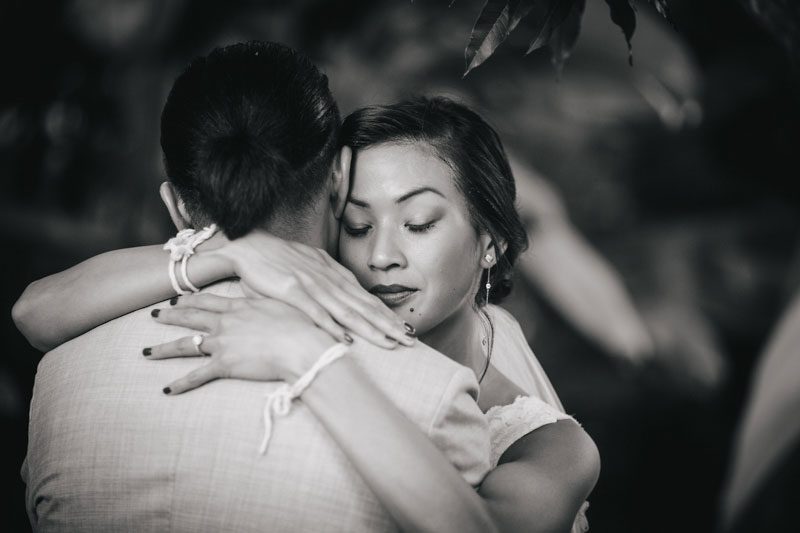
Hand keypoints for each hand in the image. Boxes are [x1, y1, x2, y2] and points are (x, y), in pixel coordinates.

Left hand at [146, 294, 337, 393]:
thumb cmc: (299, 325)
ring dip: (163, 349)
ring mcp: (222, 343)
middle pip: (190, 318)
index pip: (207, 301)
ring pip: (185, 345)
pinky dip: (180, 384)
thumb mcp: (280, 304)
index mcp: (238, 307)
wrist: (300, 345)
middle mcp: (224, 323)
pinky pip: (197, 376)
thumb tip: (258, 298)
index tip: (176, 299)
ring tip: (146, 352)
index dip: (190, 300)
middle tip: (153, 314)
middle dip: (169, 316)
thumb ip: (263, 302)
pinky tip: (166, 389)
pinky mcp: (224, 365)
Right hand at [213, 230, 414, 348]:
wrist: (248, 246)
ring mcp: (311, 284)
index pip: (365, 297)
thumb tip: (345, 293)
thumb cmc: (278, 260)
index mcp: (333, 273)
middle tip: (410, 340)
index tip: (404, 328)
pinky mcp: (291, 290)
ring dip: (370, 328)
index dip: (386, 313)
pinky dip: (331, 326)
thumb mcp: (310, 267)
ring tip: (390, 342)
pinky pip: (315, 312)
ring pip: (347, 310)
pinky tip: (346, 340)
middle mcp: (328, 278)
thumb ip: (328, 280)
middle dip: (388, 324)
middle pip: (364, 305)